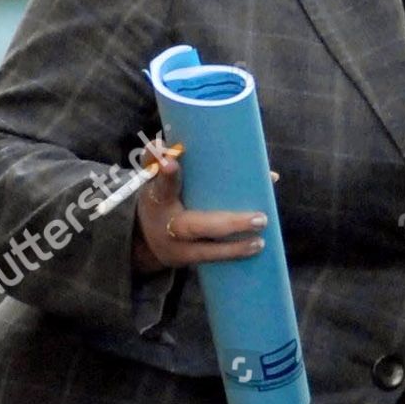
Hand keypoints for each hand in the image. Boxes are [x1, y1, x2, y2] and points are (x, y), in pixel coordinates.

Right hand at [132, 138, 279, 271]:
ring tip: (260, 241)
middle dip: (229, 224)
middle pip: (196, 226)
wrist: (144, 240)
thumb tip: (164, 142)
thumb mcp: (155, 178)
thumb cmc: (159, 199)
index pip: (162, 183)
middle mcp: (167, 224)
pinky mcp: (188, 261)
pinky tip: (255, 250)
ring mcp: (177, 248)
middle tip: (260, 219)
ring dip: (235, 248)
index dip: (166, 173)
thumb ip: (160, 158)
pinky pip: (212, 259)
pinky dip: (233, 255)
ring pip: (207, 252)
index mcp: (158, 197)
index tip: (172, 161)